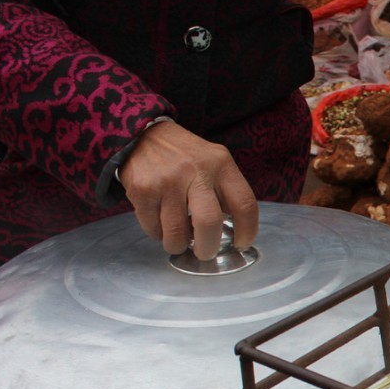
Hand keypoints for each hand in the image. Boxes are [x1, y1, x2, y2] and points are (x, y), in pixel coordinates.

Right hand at [118, 119, 258, 259]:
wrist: (143, 136)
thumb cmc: (185, 157)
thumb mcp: (214, 162)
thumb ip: (225, 192)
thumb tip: (234, 233)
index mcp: (221, 164)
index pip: (244, 204)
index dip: (247, 231)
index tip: (241, 243)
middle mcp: (196, 171)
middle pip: (209, 223)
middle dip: (208, 247)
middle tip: (205, 252)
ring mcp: (167, 180)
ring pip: (177, 233)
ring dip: (178, 244)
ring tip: (178, 239)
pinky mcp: (143, 190)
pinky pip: (153, 229)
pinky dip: (158, 234)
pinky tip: (161, 223)